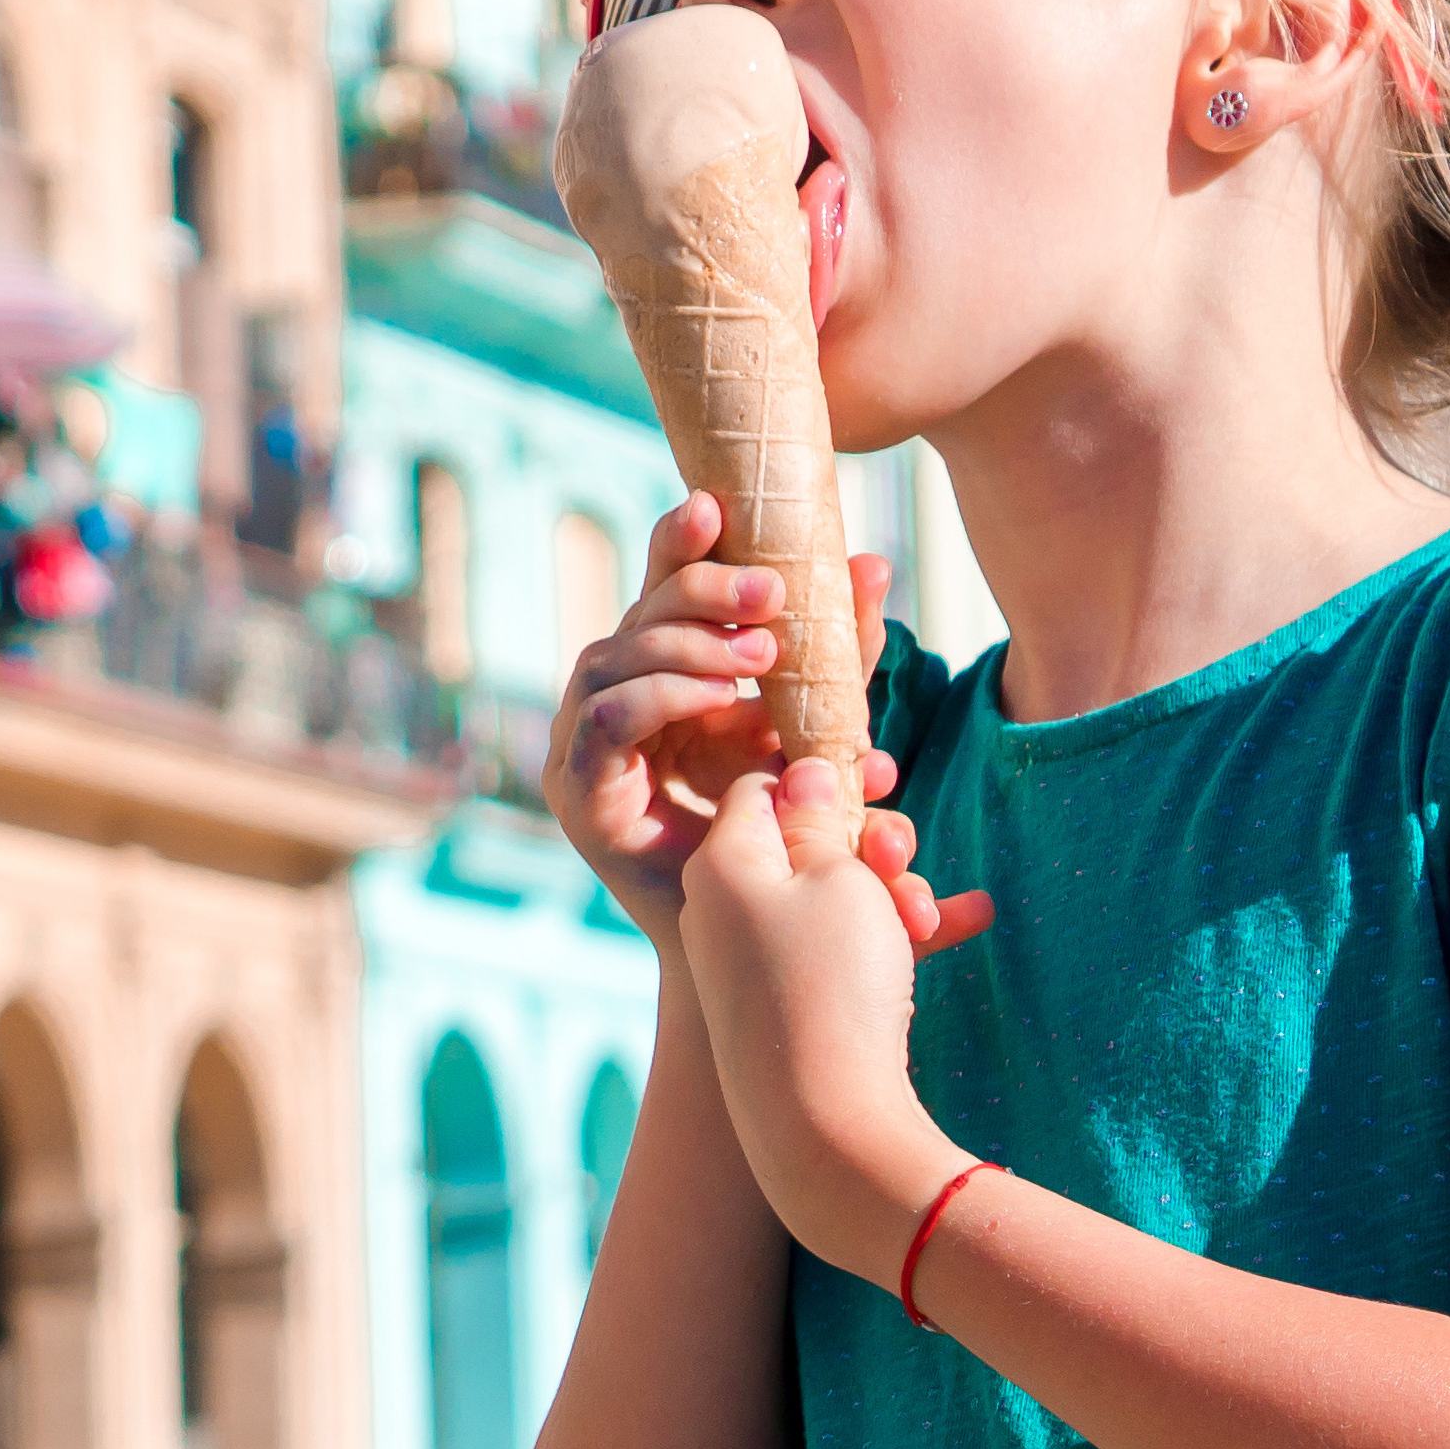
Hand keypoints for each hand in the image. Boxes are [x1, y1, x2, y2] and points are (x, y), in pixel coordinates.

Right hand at [543, 500, 899, 938]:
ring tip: (760, 659)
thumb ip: (841, 659)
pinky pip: (607, 719)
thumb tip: (872, 564)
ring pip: (614, 657)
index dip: (679, 544)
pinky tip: (720, 700)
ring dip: (689, 646)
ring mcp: (582, 746)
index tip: (718, 502)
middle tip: (773, 597)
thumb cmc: (785, 838)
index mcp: (659, 680)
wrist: (758, 945)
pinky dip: (662, 697)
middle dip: (702, 590)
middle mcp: (609, 703)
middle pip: (636, 615)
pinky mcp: (577, 792)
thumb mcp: (819, 732)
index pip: (658, 593)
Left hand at [675, 755, 992, 1275]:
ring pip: (833, 898)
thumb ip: (820, 819)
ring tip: (933, 915)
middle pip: (802, 843)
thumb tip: (801, 773)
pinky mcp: (783, 1003)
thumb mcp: (837, 877)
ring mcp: (750, 958)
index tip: (879, 778)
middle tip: (904, 855)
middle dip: (870, 843)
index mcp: (720, 862)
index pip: (763, 785)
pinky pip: (841, 948)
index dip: (825, 778)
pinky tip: (969, 920)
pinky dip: (895, 935)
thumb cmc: (832, 984)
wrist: (826, 1123)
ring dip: (894, 893)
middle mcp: (721, 908)